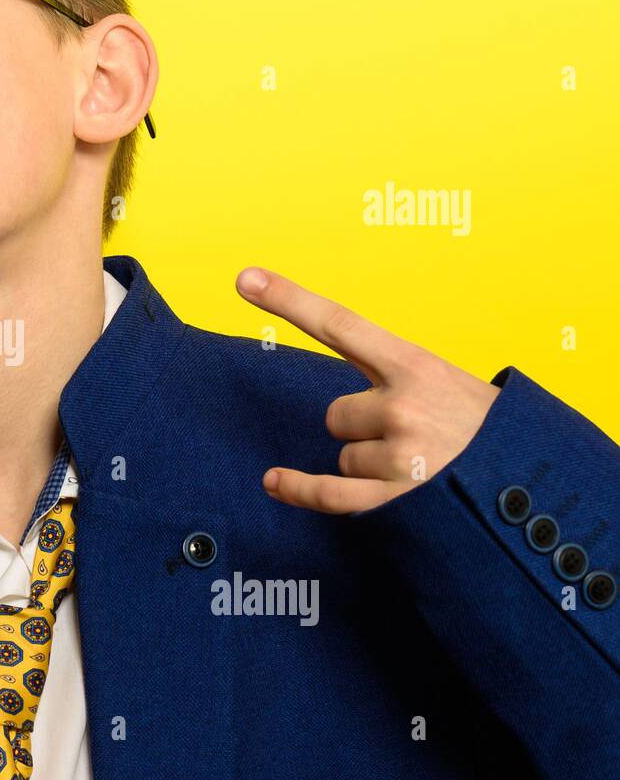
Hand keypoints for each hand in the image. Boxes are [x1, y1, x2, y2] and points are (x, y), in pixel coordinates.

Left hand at [235, 266, 499, 514]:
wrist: (534, 485)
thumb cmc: (485, 431)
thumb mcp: (449, 384)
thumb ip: (396, 378)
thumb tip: (339, 399)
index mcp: (417, 367)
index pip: (340, 325)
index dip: (290, 300)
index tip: (246, 279)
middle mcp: (404, 406)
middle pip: (335, 415)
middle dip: (361, 427)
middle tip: (412, 435)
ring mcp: (400, 455)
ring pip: (342, 457)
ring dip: (369, 465)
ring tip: (422, 466)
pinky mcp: (396, 501)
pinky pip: (327, 494)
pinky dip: (298, 489)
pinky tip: (274, 481)